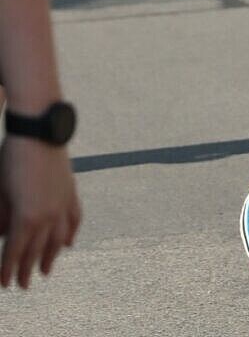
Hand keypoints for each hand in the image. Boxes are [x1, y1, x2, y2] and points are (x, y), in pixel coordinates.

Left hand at [0, 138, 80, 288]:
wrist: (39, 130)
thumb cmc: (13, 159)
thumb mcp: (1, 192)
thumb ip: (3, 218)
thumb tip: (4, 235)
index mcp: (27, 218)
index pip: (15, 253)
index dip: (8, 270)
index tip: (5, 284)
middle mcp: (48, 215)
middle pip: (37, 249)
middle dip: (28, 268)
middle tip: (24, 284)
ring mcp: (63, 203)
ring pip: (59, 238)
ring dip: (51, 256)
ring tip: (46, 270)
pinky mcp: (71, 190)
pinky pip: (74, 218)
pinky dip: (72, 232)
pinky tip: (69, 242)